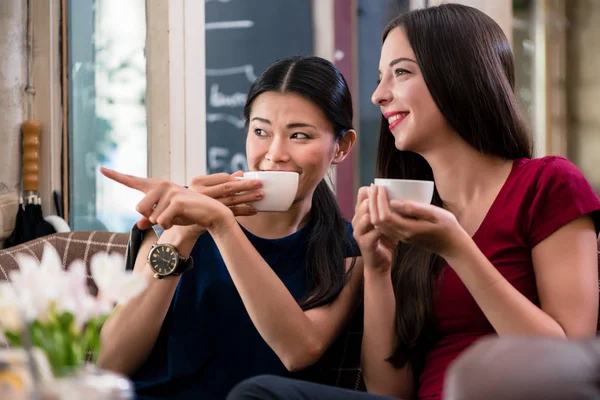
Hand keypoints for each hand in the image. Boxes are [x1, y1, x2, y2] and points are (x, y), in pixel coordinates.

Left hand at [100, 168, 240, 231]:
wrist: (210, 214)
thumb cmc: (187, 213)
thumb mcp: (166, 217)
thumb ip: (151, 219)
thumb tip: (139, 224)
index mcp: (156, 186)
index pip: (132, 181)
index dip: (115, 176)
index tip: (101, 169)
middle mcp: (161, 185)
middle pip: (139, 209)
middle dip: (152, 217)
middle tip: (169, 214)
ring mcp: (169, 191)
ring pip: (151, 217)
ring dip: (162, 222)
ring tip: (177, 215)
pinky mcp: (177, 200)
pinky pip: (161, 221)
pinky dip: (169, 225)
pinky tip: (181, 217)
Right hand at [181, 171, 263, 234]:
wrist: (183, 223)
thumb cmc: (196, 201)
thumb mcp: (205, 188)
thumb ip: (221, 181)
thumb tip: (240, 173)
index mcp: (198, 182)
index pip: (223, 178)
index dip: (238, 179)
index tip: (251, 179)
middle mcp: (200, 193)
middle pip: (228, 187)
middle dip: (246, 186)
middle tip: (260, 184)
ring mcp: (205, 205)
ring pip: (231, 200)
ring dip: (247, 198)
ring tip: (260, 196)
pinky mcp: (210, 217)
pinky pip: (230, 213)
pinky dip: (243, 211)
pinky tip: (253, 210)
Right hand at [352, 187, 394, 272]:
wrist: (379, 262)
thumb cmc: (385, 239)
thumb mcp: (386, 221)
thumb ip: (388, 208)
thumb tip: (399, 191)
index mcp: (360, 212)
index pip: (362, 193)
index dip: (373, 188)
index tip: (385, 188)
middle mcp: (356, 220)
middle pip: (365, 202)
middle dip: (378, 198)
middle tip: (391, 197)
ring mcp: (358, 231)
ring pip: (367, 215)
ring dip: (380, 212)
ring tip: (392, 211)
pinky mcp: (364, 242)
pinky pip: (374, 231)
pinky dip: (384, 228)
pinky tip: (393, 227)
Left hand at [368, 184, 468, 259]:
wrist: (452, 245)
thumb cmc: (447, 226)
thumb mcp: (434, 213)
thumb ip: (414, 208)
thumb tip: (393, 202)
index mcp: (409, 229)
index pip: (385, 216)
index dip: (378, 201)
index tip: (379, 187)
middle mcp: (402, 235)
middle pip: (377, 221)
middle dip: (372, 203)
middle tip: (373, 187)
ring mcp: (401, 237)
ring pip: (378, 225)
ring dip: (373, 209)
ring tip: (374, 193)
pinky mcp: (402, 236)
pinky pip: (384, 227)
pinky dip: (378, 214)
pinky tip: (380, 203)